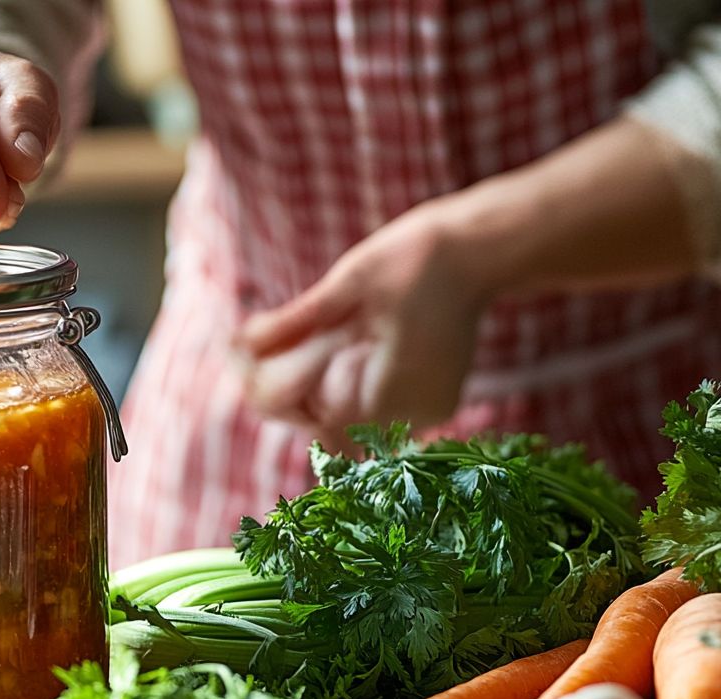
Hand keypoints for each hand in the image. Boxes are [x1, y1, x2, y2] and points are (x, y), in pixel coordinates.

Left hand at [235, 200, 492, 437]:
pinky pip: (375, 413)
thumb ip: (296, 322)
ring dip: (317, 391)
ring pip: (352, 423)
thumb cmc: (415, 256)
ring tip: (306, 345)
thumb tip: (239, 345)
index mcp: (402, 387)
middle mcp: (420, 413)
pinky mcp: (433, 405)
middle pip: (333, 426)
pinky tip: (340, 353)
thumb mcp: (348, 282)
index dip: (281, 392)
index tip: (249, 359)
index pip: (322, 417)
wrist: (481, 249)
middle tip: (257, 350)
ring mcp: (430, 413)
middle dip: (292, 391)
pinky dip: (347, 388)